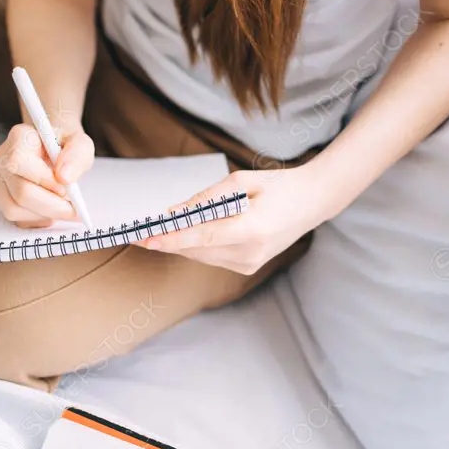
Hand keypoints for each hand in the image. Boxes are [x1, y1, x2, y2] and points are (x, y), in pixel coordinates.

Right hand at [0, 124, 94, 227]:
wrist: (56, 152)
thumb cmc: (65, 147)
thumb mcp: (80, 144)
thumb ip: (77, 155)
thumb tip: (65, 177)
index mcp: (19, 138)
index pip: (19, 162)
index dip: (44, 180)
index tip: (66, 188)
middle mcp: (3, 159)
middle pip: (21, 192)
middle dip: (51, 205)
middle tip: (73, 208)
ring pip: (15, 209)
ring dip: (44, 214)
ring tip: (62, 206)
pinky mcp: (2, 198)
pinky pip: (15, 219)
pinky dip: (37, 220)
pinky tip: (50, 209)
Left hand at [133, 165, 333, 274]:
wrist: (311, 203)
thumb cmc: (277, 186)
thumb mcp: (241, 181)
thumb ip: (206, 198)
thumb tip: (174, 212)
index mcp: (253, 228)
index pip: (203, 236)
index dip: (173, 238)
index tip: (147, 238)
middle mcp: (251, 252)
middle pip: (196, 249)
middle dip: (167, 241)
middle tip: (137, 234)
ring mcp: (249, 263)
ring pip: (200, 255)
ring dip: (178, 243)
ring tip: (154, 233)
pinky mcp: (246, 267)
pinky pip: (211, 257)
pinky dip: (195, 245)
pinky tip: (184, 234)